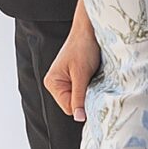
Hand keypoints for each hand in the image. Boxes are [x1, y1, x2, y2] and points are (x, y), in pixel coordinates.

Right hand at [43, 4, 100, 122]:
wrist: (90, 30)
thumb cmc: (83, 47)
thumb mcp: (81, 74)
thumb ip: (78, 97)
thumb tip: (78, 118)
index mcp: (52, 83)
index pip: (69, 108)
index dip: (83, 104)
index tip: (94, 94)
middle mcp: (57, 83)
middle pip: (74, 104)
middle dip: (86, 97)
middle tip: (94, 83)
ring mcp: (66, 81)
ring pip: (81, 98)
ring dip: (90, 92)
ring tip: (93, 77)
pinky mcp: (76, 78)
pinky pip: (85, 91)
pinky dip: (92, 87)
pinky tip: (94, 77)